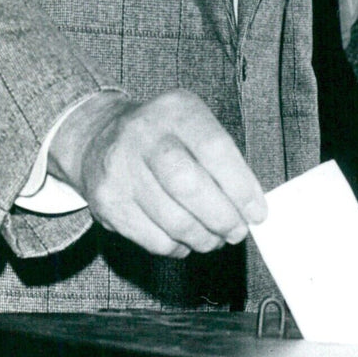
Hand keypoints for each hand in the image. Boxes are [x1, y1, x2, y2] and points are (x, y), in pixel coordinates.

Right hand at [50, 89, 267, 257]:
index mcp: (175, 109)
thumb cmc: (164, 137)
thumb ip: (222, 161)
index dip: (241, 186)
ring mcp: (120, 169)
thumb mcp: (193, 126)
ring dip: (204, 238)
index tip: (257, 212)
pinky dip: (179, 247)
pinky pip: (154, 240)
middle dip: (222, 217)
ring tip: (215, 237)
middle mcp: (143, 134)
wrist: (100, 137)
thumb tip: (250, 209)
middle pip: (189, 186)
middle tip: (237, 230)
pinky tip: (185, 237)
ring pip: (173, 221)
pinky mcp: (107, 203)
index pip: (214, 148)